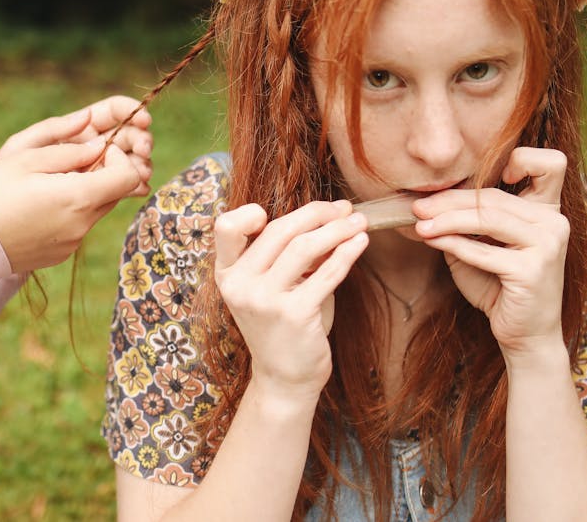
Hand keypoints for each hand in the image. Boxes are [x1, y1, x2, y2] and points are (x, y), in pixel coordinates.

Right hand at [0, 101, 150, 272]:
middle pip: (117, 193)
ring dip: (86, 192)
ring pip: (98, 209)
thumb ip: (70, 150)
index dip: (117, 157)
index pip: (128, 176)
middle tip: (70, 163)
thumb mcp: (26, 158)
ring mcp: (74, 242)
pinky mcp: (63, 254)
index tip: (93, 150)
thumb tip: (100, 143)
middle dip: (102, 173)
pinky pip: (80, 226)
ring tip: (51, 184)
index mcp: (78, 197)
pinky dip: (71, 212)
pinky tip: (41, 207)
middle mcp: (83, 224)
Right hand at [214, 200, 369, 401]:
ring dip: (337, 229)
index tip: (277, 212)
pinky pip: (327, 273)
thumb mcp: (274, 286)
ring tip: (359, 222)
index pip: (226, 228)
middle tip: (343, 209)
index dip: (248, 214)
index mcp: (228, 274)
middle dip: (316, 213)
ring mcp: (264, 300)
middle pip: (279, 230)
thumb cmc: (283, 325)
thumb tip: (335, 215)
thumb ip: (291, 253)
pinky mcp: (294, 315)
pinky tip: (360, 242)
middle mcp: (240, 285)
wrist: (285, 378)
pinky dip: (348, 252)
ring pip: (304, 246)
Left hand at [411, 147, 569, 356]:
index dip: (523, 159)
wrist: (524, 333)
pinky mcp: (533, 269)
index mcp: (547, 210)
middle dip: (449, 200)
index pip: (550, 164)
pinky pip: (483, 251)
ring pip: (487, 218)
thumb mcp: (482, 246)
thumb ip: (465, 222)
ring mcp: (548, 244)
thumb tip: (426, 202)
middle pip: (493, 197)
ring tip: (420, 224)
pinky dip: (453, 244)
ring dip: (446, 220)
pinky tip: (432, 241)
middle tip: (417, 207)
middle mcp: (554, 222)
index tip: (485, 175)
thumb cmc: (500, 287)